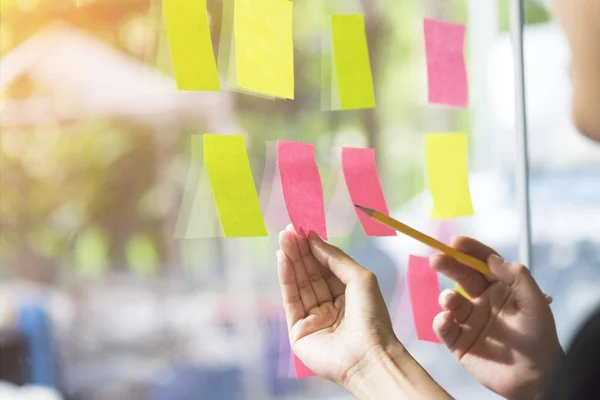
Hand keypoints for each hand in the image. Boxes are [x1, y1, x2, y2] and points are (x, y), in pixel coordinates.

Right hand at [277, 227, 449, 398]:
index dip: (314, 248)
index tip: (302, 229)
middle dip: (299, 251)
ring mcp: (313, 318)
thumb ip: (335, 258)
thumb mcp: (360, 278)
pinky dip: (286, 278)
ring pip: (299, 284)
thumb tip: (313, 238)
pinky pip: (291, 299)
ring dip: (290, 260)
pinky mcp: (298, 330)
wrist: (368, 356)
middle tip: (288, 231)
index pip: (325, 267)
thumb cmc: (372, 317)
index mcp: (347, 295)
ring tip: (283, 240)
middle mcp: (329, 305)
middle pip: (310, 273)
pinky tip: (283, 259)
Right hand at [431, 237, 564, 399]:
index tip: (456, 242)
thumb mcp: (535, 303)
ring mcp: (469, 321)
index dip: (470, 251)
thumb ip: (517, 277)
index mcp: (501, 288)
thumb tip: (493, 259)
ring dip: (446, 297)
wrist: (536, 378)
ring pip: (450, 301)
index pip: (482, 263)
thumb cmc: (539, 339)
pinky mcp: (459, 341)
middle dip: (448, 265)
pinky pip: (444, 327)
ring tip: (451, 301)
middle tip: (436, 258)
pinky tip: (447, 320)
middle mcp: (482, 301)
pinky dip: (441, 321)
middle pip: (461, 277)